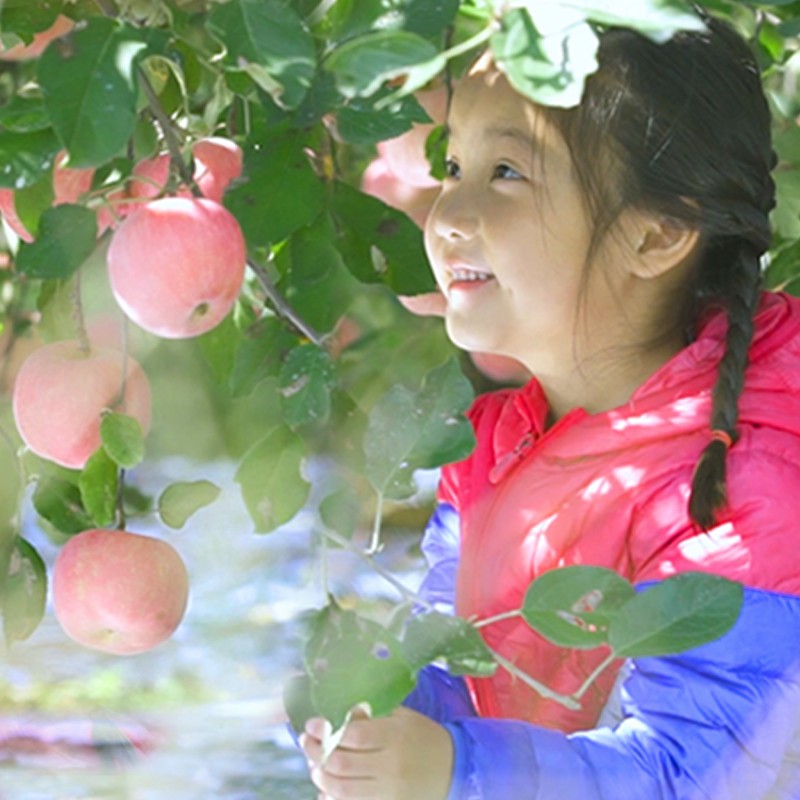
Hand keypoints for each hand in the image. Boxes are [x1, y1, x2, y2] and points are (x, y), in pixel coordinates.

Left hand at [300, 706, 453, 799]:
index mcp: (395, 735)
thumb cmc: (422, 737)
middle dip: (316, 753)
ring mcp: (389, 791)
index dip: (327, 729)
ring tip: (315, 765)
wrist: (454, 769)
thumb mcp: (402, 718)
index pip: (353, 735)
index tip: (312, 723)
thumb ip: (372, 716)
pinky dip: (333, 798)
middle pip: (341, 763)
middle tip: (307, 742)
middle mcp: (391, 765)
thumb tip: (340, 715)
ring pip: (342, 789)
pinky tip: (326, 788)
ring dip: (321, 776)